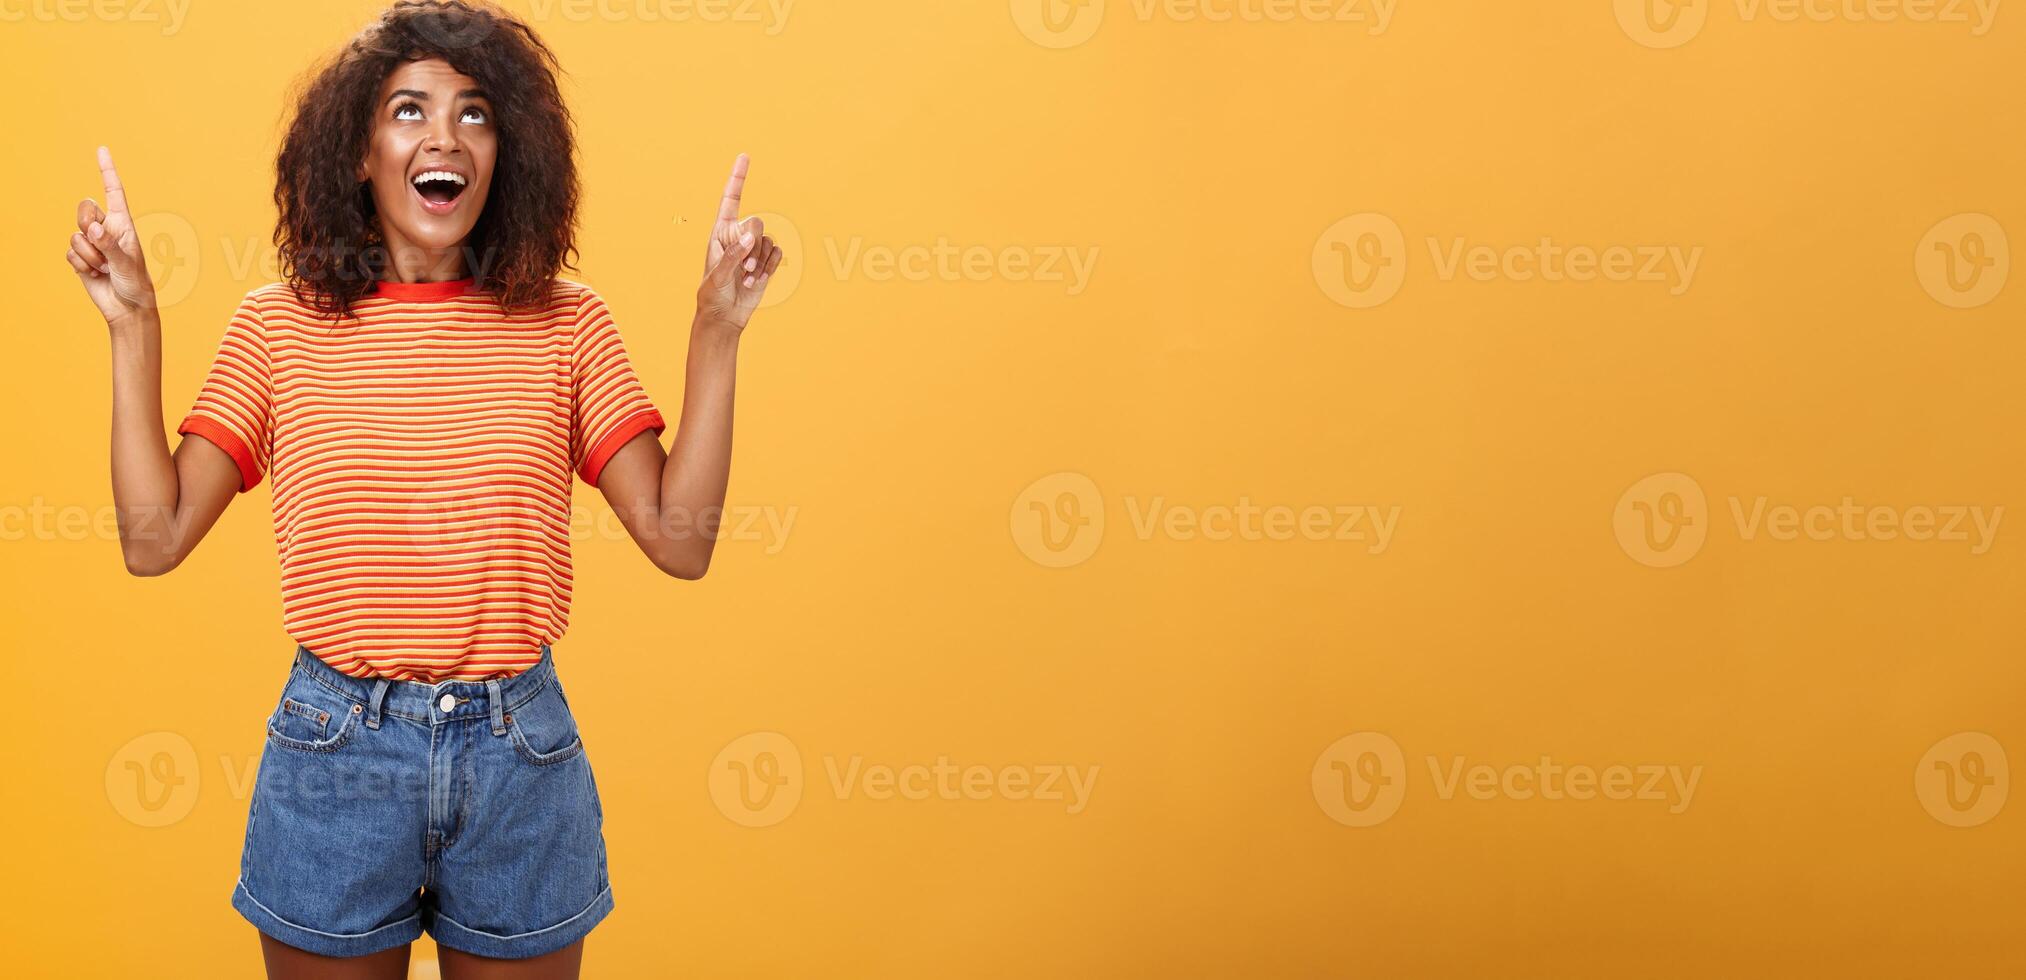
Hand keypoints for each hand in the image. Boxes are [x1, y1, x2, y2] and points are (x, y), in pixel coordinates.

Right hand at [65, 146, 156, 327]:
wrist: (126, 307)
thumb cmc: (135, 283)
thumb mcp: (127, 262)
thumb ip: (110, 244)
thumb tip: (93, 229)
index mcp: (123, 223)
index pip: (113, 192)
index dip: (107, 171)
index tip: (102, 150)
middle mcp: (106, 229)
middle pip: (84, 210)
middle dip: (88, 226)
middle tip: (102, 245)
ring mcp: (92, 242)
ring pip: (76, 235)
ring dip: (89, 255)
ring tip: (105, 268)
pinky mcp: (80, 257)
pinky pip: (70, 252)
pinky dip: (81, 265)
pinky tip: (95, 274)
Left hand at [697, 153, 782, 330]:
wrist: (724, 316)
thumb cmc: (712, 294)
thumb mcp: (718, 274)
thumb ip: (734, 254)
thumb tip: (751, 237)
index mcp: (721, 231)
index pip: (731, 199)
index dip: (738, 178)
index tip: (745, 157)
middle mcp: (738, 236)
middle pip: (757, 223)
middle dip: (755, 245)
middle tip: (746, 267)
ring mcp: (753, 249)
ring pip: (768, 241)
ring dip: (762, 261)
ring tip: (748, 279)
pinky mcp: (765, 262)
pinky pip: (776, 254)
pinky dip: (770, 268)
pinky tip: (757, 281)